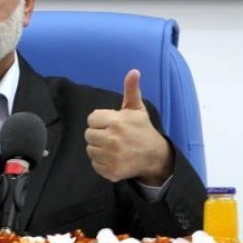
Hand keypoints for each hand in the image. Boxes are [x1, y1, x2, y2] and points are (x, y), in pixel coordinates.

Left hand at [84, 70, 172, 184]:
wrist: (154, 156)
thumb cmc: (142, 129)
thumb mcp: (136, 108)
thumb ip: (131, 90)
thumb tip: (134, 71)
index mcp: (116, 122)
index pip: (91, 119)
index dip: (100, 121)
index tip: (111, 124)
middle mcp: (113, 139)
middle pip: (88, 135)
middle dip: (98, 134)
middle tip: (112, 136)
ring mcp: (112, 157)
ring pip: (90, 150)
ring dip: (99, 148)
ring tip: (113, 147)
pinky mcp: (111, 171)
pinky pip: (95, 164)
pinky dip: (102, 162)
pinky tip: (113, 158)